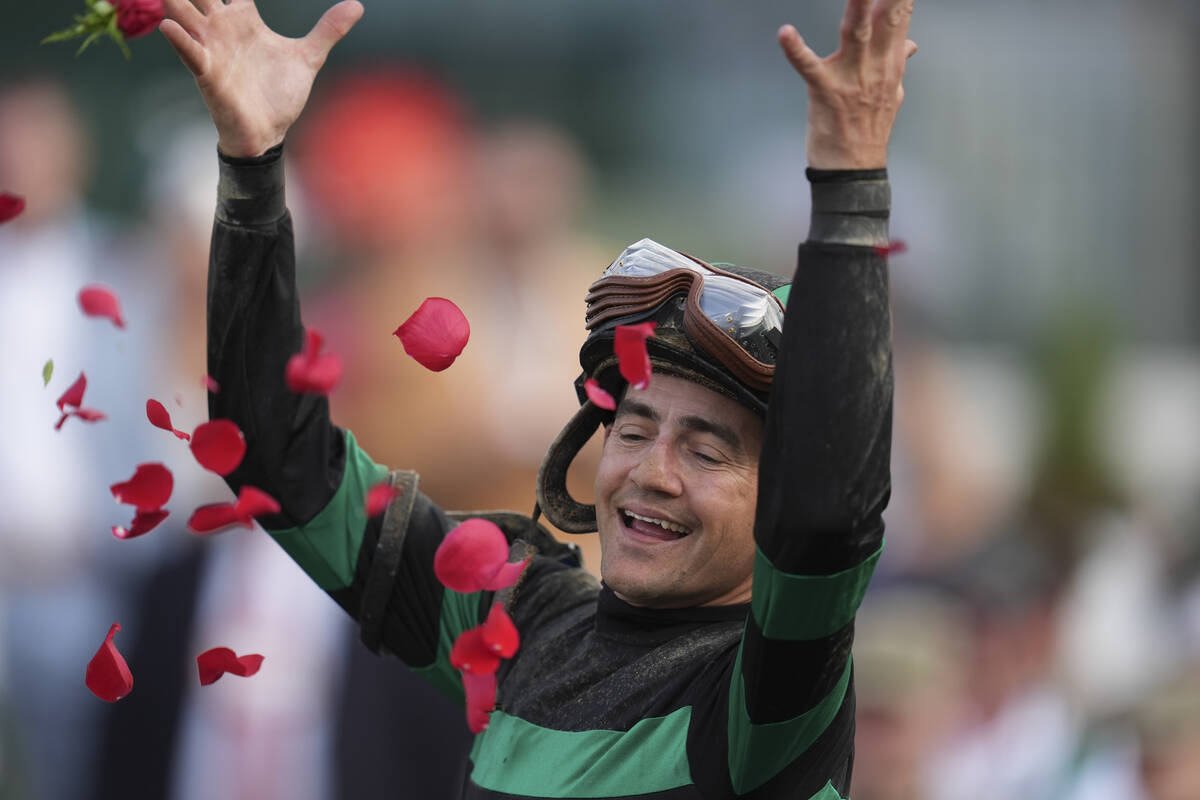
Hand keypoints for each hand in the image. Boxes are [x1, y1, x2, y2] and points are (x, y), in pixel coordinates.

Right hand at [159, 0, 363, 156]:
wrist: (269, 132)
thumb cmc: (279, 94)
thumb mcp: (308, 57)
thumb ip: (328, 30)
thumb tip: (358, 6)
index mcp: (243, 19)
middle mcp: (222, 28)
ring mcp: (212, 49)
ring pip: (185, 14)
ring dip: (176, 2)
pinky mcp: (207, 73)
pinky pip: (188, 52)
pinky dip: (179, 39)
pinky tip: (169, 26)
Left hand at [778, 0, 916, 168]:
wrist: (854, 170)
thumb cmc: (869, 129)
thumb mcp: (892, 94)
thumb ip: (898, 64)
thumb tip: (911, 44)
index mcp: (890, 65)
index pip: (900, 20)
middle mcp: (875, 68)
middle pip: (886, 22)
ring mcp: (850, 80)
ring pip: (855, 35)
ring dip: (857, 8)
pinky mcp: (824, 91)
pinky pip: (808, 66)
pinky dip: (795, 49)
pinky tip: (785, 33)